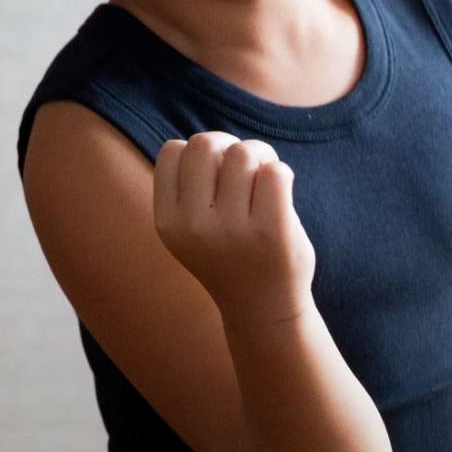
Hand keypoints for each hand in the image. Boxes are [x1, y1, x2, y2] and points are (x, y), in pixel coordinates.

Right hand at [153, 131, 316, 327]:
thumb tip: (217, 141)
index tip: (216, 173)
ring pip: (244, 152)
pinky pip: (276, 171)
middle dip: (230, 145)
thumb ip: (193, 185)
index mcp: (168, 222)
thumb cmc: (231, 255)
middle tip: (247, 169)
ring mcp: (233, 230)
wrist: (263, 311)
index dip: (198, 152)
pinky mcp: (272, 232)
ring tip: (266, 180)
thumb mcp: (191, 227)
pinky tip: (283, 195)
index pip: (171, 151)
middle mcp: (194, 226)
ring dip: (261, 157)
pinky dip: (282, 173)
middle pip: (205, 143)